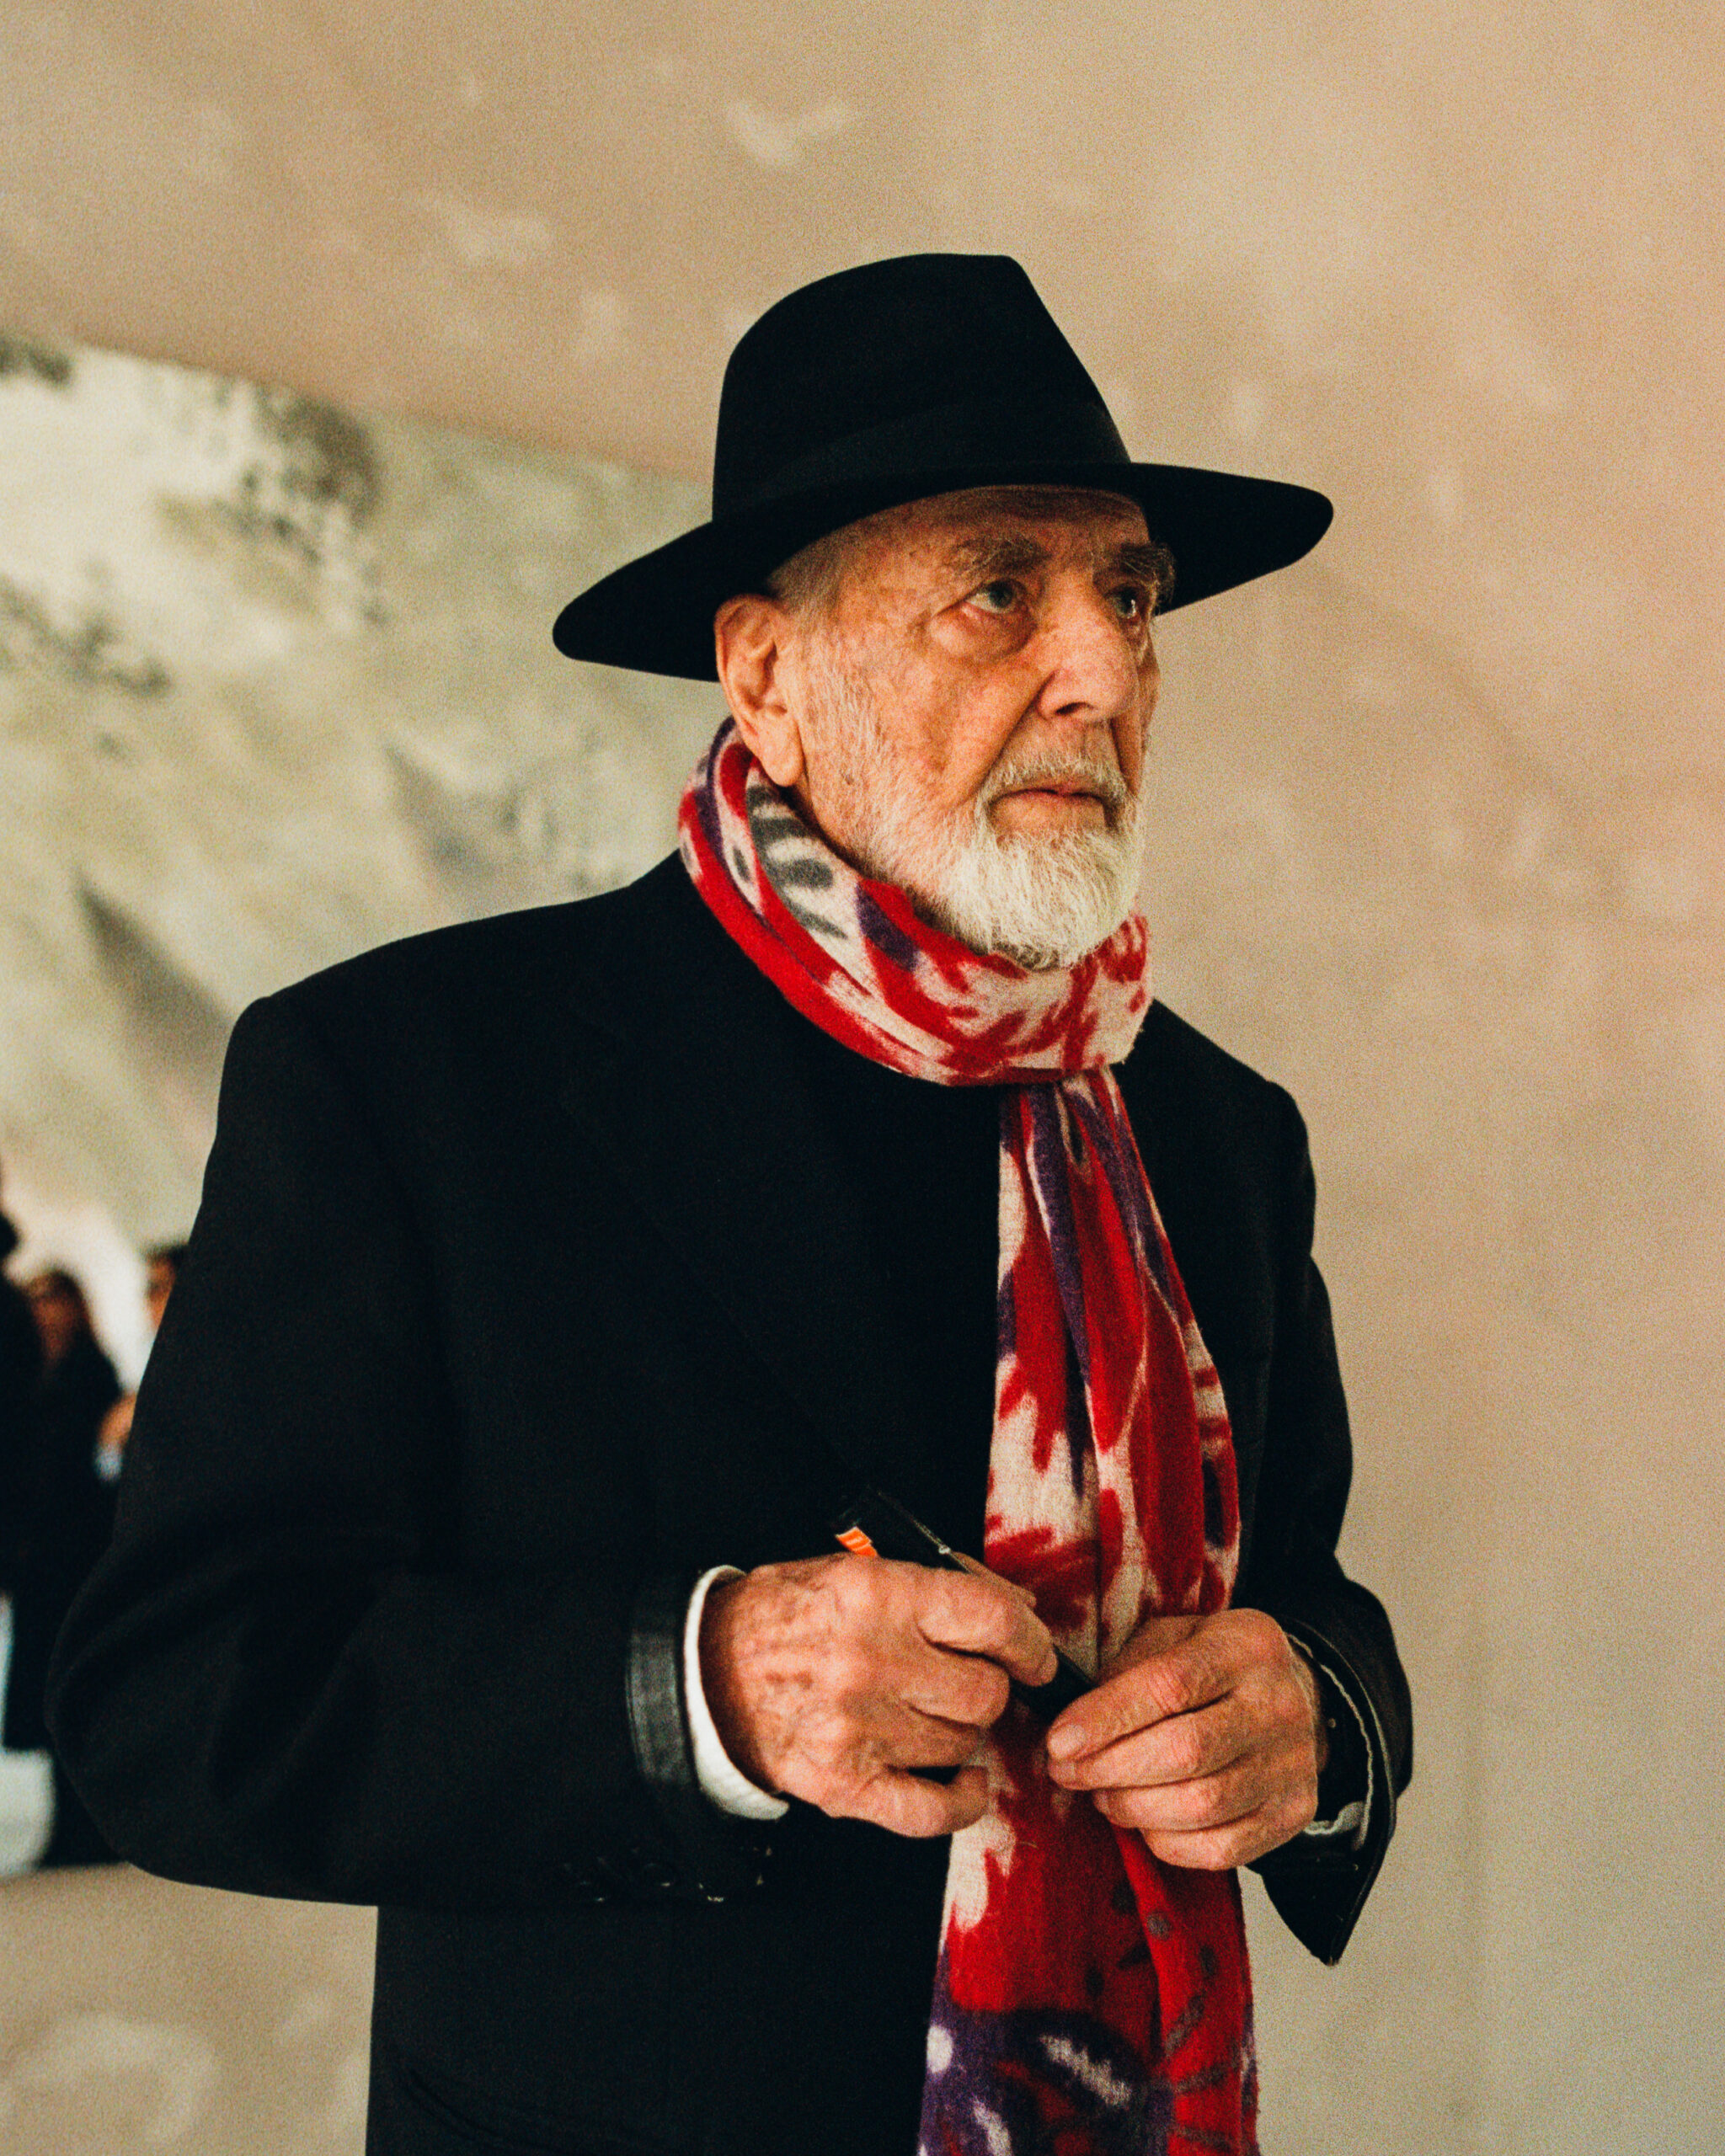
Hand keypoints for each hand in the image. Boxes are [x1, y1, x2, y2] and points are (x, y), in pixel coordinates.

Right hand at [700, 1555, 1055, 1837]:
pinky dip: (961, 1801)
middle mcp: (872, 1660)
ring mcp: (857, 1728)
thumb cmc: (786, 1615)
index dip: (1030, 1641)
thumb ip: (943, 1584)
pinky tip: (967, 1783)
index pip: (991, 1621)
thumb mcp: (859, 1571)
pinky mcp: (842, 1784)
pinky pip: (931, 1810)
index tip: (1035, 1654)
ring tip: (931, 1715)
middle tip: (966, 1681)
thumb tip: (1021, 1609)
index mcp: (878, 1595)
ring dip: (961, 1733)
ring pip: (962, 1745)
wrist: (705, 1671)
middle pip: (985, 1693)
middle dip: (989, 1688)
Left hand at [1044, 1609, 1324, 1868]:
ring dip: (1134, 1808)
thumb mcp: (1172, 1638)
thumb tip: (1075, 1727)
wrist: (1295, 1696)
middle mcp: (1278, 1704)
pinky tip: (1144, 1823)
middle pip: (1186, 1751)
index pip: (1170, 1685)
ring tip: (1102, 1794)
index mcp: (1246, 1646)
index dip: (1107, 1718)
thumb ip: (1127, 1672)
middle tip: (1067, 1772)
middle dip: (1110, 1769)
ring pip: (1202, 1806)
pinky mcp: (1294, 1811)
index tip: (1059, 1742)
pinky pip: (1222, 1849)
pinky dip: (1168, 1843)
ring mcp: (1292, 1763)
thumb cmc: (1214, 1666)